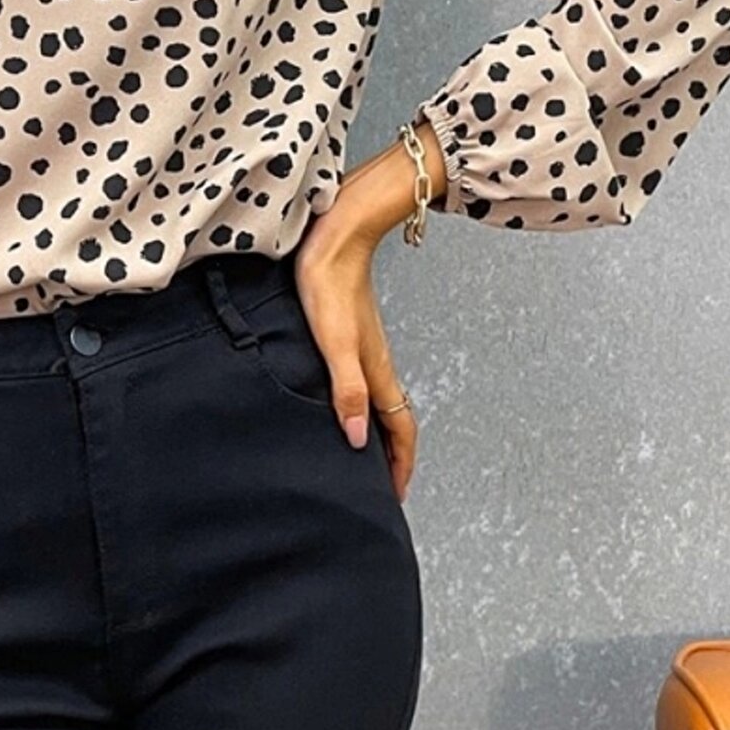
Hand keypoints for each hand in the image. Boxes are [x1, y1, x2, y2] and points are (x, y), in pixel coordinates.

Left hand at [292, 212, 417, 501]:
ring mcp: (367, 348)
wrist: (336, 234)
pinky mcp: (353, 334)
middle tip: (384, 485)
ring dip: (381, 431)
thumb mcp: (333, 342)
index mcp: (377, 371)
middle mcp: (378, 363)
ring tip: (368, 455)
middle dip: (394, 456)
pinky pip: (368, 382)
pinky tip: (347, 403)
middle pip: (394, 419)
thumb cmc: (329, 282)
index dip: (400, 465)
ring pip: (383, 400)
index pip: (399, 429)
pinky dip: (366, 405)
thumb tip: (359, 439)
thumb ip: (347, 390)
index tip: (395, 495)